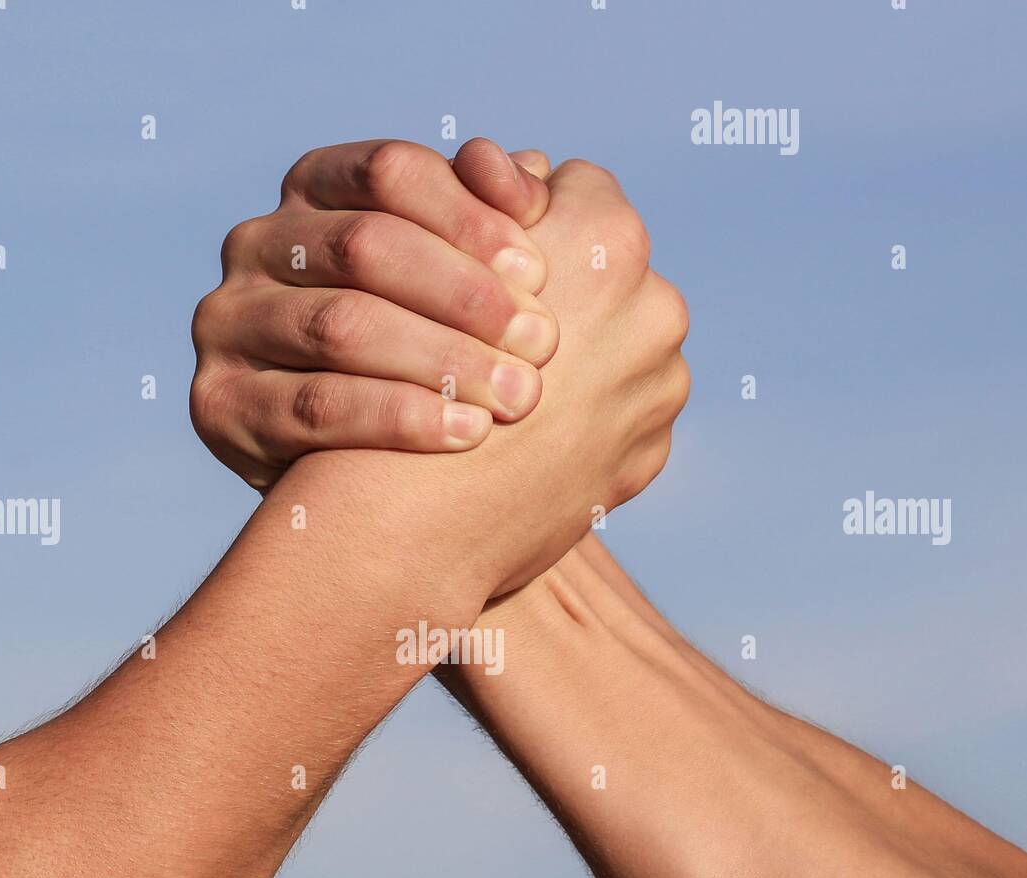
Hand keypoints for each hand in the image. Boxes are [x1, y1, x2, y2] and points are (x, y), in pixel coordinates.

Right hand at [190, 139, 559, 488]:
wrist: (356, 482)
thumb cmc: (425, 356)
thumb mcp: (456, 280)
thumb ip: (488, 221)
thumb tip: (529, 166)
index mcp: (313, 190)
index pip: (390, 174)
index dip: (468, 216)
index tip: (539, 271)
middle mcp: (257, 244)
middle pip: (366, 247)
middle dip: (464, 295)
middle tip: (540, 343)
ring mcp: (228, 323)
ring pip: (342, 326)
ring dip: (442, 359)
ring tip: (516, 395)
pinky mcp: (219, 404)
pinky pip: (317, 407)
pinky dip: (398, 418)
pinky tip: (466, 433)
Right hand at [412, 154, 691, 594]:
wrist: (409, 529)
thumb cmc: (396, 381)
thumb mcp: (432, 261)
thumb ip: (491, 206)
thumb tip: (529, 169)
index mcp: (609, 239)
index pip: (573, 188)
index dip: (517, 222)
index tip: (479, 263)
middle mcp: (654, 307)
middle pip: (606, 270)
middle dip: (559, 292)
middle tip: (492, 330)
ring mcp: (660, 389)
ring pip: (617, 344)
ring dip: (577, 360)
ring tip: (504, 391)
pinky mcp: (648, 455)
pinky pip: (621, 411)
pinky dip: (583, 420)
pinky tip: (526, 438)